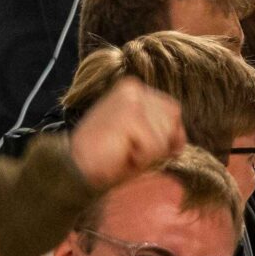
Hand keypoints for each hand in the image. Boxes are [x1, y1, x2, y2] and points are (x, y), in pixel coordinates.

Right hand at [68, 78, 185, 189]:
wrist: (74, 167)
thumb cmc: (105, 157)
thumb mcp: (137, 137)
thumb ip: (158, 130)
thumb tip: (180, 140)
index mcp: (133, 89)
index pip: (172, 111)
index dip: (169, 135)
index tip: (142, 147)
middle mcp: (134, 88)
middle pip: (173, 120)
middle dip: (157, 144)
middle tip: (127, 150)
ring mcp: (132, 99)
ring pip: (165, 135)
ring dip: (148, 153)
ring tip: (122, 152)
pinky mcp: (130, 114)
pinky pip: (155, 146)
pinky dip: (141, 158)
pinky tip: (120, 154)